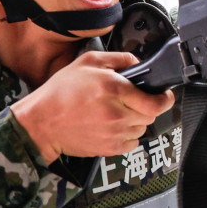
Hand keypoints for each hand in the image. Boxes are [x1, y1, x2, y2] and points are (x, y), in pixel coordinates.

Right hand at [10, 51, 174, 163]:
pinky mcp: (109, 148)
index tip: (164, 95)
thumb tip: (138, 63)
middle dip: (146, 106)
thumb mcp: (88, 62)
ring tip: (116, 112)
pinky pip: (132, 142)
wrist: (41, 123)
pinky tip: (112, 125)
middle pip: (151, 114)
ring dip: (135, 120)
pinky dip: (127, 134)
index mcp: (114, 89)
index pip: (156, 101)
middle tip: (131, 100)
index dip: (165, 98)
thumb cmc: (61, 92)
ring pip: (142, 128)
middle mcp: (117, 113)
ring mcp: (114, 133)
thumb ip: (119, 59)